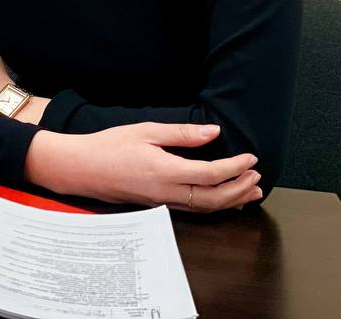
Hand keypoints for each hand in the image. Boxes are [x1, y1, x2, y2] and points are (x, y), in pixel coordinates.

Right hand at [25, 122, 261, 212]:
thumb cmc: (109, 147)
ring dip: (231, 200)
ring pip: (205, 208)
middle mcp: (167, 192)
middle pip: (214, 199)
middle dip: (240, 189)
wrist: (81, 169)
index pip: (211, 175)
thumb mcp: (146, 131)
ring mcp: (162, 203)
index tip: (251, 157)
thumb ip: (182, 134)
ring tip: (251, 190)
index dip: (235, 167)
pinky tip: (223, 198)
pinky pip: (193, 209)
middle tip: (258, 176)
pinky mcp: (158, 204)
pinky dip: (214, 204)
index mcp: (165, 171)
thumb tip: (213, 133)